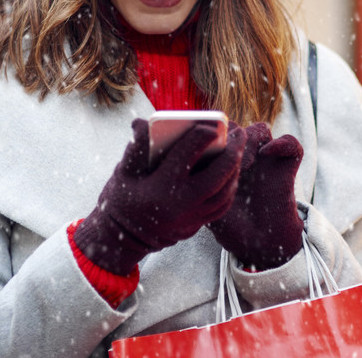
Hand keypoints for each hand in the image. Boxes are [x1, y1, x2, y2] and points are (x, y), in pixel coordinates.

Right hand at [73, 118, 244, 274]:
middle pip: (216, 177)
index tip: (211, 125)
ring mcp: (190, 218)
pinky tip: (231, 174)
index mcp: (160, 186)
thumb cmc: (122, 199)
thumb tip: (143, 122)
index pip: (187, 155)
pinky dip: (230, 189)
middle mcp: (180, 204)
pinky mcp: (195, 227)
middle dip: (232, 153)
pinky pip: (222, 207)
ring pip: (224, 194)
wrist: (121, 238)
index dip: (201, 136)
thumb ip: (136, 145)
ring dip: (235, 171)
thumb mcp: (123, 171)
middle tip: (239, 134)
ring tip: (238, 151)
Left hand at [208, 122, 303, 270]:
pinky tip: (267, 153)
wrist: (259, 244)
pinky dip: (281, 142)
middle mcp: (245, 156)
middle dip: (230, 137)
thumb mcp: (206, 206)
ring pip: (260, 129)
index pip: (216, 133)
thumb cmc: (230, 225)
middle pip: (237, 128)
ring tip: (244, 164)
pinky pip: (291, 143)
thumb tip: (183, 164)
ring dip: (251, 139)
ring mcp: (266, 160)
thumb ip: (198, 184)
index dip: (210, 137)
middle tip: (224, 158)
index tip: (205, 155)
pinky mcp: (286, 167)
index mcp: (223, 161)